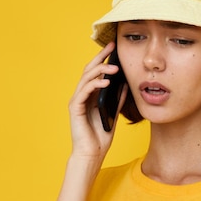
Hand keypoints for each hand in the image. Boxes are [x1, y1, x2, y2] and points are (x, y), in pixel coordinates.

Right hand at [68, 42, 127, 159]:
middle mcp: (82, 96)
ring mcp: (77, 101)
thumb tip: (126, 84)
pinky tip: (106, 82)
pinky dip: (95, 84)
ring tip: (115, 67)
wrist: (92, 154)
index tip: (114, 47)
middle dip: (100, 57)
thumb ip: (117, 100)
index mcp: (90, 96)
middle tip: (112, 47)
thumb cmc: (101, 137)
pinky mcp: (75, 108)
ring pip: (86, 78)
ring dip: (100, 70)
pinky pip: (84, 91)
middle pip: (89, 70)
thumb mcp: (113, 114)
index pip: (96, 72)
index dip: (103, 59)